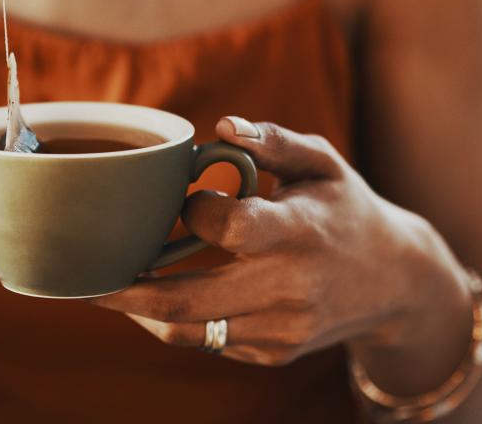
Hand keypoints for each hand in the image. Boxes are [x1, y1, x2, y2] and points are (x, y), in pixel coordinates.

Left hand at [90, 117, 466, 365]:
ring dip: (139, 311)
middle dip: (125, 291)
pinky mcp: (274, 353)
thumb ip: (273, 140)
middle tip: (84, 275)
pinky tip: (154, 297)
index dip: (195, 211)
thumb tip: (222, 127)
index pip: (228, 228)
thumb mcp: (322, 162)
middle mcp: (291, 288)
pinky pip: (208, 342)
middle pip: (190, 299)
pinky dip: (174, 320)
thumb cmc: (347, 208)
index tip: (188, 198)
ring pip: (190, 330)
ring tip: (106, 287)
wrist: (396, 282)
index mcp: (301, 232)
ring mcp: (282, 329)